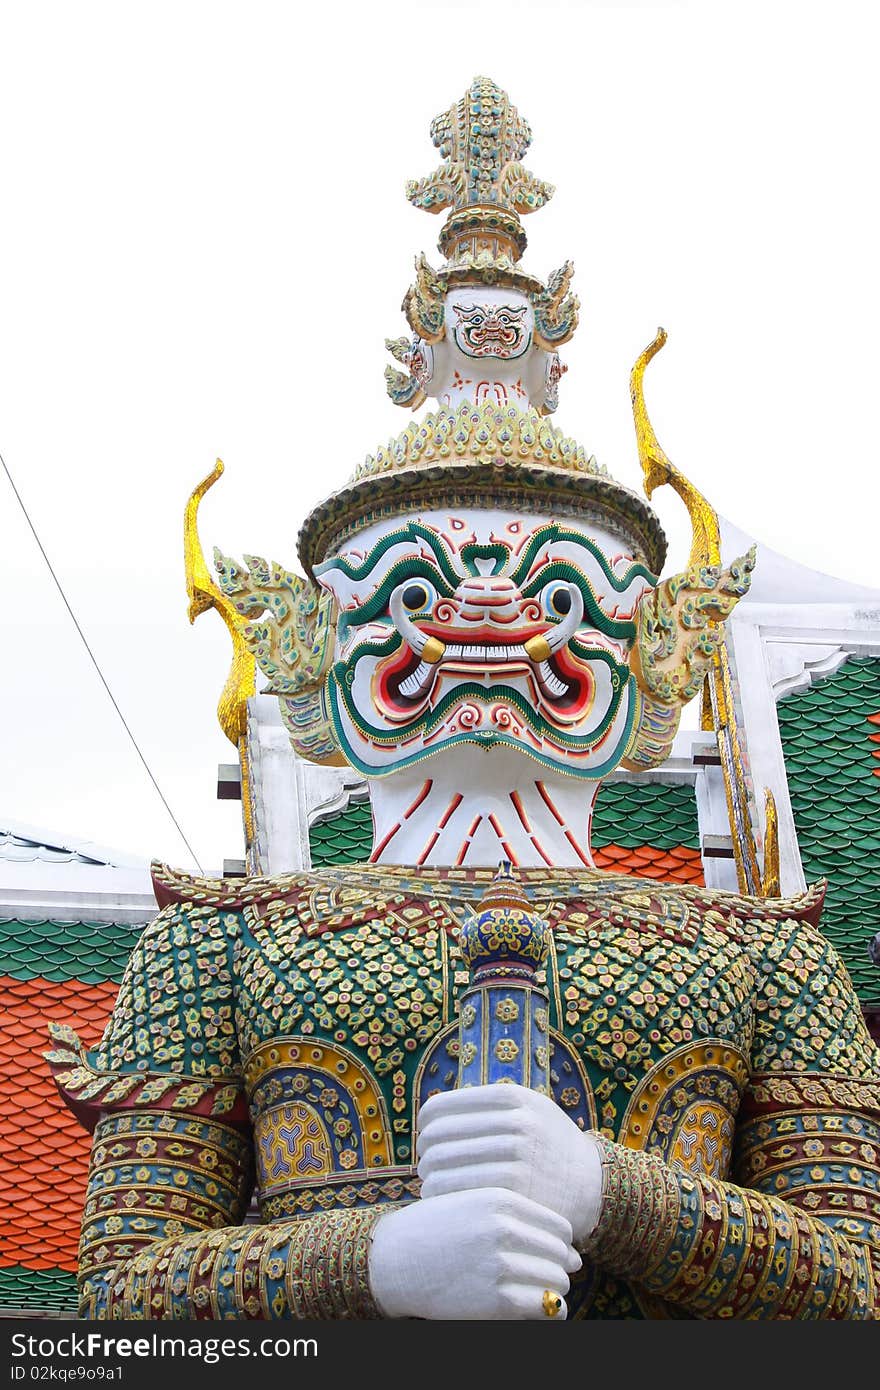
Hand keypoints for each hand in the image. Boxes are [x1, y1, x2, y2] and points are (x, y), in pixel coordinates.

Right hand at [368, 1188, 579, 1319]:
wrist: (396, 1259)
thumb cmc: (436, 1230)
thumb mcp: (474, 1204)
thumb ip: (515, 1217)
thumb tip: (569, 1247)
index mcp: (501, 1200)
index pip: (559, 1227)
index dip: (563, 1245)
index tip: (559, 1256)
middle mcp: (504, 1229)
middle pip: (560, 1255)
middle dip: (561, 1269)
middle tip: (554, 1277)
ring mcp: (500, 1264)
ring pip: (555, 1281)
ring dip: (556, 1291)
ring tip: (548, 1296)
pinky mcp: (496, 1300)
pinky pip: (542, 1307)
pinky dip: (551, 1311)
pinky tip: (548, 1312)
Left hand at [417, 1084, 603, 1244]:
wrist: (593, 1185)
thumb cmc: (548, 1146)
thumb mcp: (529, 1109)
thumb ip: (488, 1107)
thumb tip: (430, 1115)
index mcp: (513, 1097)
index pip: (440, 1108)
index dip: (425, 1125)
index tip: (427, 1138)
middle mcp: (516, 1123)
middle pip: (437, 1138)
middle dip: (424, 1154)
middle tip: (427, 1166)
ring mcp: (517, 1158)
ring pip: (441, 1167)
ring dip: (429, 1178)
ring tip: (434, 1184)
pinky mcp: (516, 1192)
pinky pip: (456, 1192)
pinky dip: (441, 1198)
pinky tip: (446, 1201)